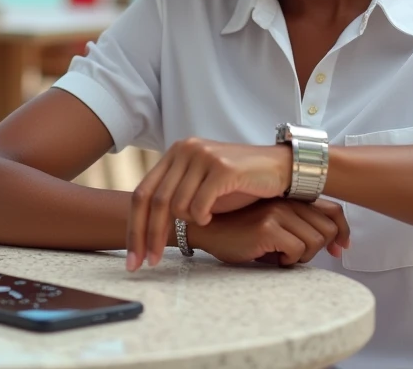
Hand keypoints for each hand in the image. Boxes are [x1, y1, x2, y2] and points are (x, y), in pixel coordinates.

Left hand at [127, 138, 292, 270]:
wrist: (278, 168)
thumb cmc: (239, 182)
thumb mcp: (201, 184)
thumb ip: (176, 194)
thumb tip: (146, 225)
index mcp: (175, 153)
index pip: (142, 193)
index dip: (134, 227)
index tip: (134, 257)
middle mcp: (185, 149)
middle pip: (154, 201)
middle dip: (148, 237)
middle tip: (148, 263)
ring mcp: (203, 156)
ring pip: (176, 205)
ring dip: (188, 223)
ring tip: (205, 222)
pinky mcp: (221, 167)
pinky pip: (199, 205)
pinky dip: (203, 218)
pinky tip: (212, 217)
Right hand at [191, 199, 350, 266]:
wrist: (206, 229)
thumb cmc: (239, 230)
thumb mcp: (274, 223)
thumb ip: (299, 226)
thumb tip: (334, 244)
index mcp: (290, 198)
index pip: (333, 210)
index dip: (342, 231)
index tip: (338, 248)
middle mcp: (287, 201)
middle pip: (328, 229)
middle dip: (317, 249)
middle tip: (295, 255)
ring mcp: (277, 212)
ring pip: (315, 241)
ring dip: (302, 256)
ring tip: (282, 255)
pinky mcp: (267, 227)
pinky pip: (297, 250)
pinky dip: (289, 260)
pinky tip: (273, 258)